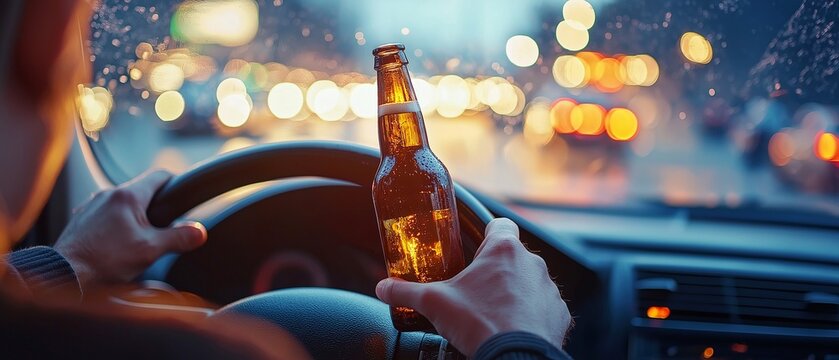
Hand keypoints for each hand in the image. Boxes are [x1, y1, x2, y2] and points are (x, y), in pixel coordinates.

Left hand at [54, 170, 206, 289]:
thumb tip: (199, 232)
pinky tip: (117, 245)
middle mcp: (108, 194)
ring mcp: (92, 206)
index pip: (159, 175)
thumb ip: (179, 238)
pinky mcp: (81, 219)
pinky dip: (116, 224)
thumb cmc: (104, 261)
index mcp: (128, 196)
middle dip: (155, 206)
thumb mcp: (150, 250)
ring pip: (122, 203)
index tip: (182, 193)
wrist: (65, 274)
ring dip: (134, 216)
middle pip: (141, 191)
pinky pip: (106, 215)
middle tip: (164, 227)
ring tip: (140, 240)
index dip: (175, 183)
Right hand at [375, 218, 570, 355]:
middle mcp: (532, 264)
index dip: (486, 234)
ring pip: (529, 282)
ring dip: (515, 293)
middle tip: (475, 289)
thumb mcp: (433, 303)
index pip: (499, 224)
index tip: (474, 248)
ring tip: (493, 313)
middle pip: (513, 257)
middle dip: (495, 271)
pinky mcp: (559, 315)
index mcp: (503, 250)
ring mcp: (549, 289)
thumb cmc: (479, 324)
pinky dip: (531, 316)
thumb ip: (405, 292)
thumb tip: (384, 288)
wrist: (515, 358)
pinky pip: (544, 308)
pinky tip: (512, 328)